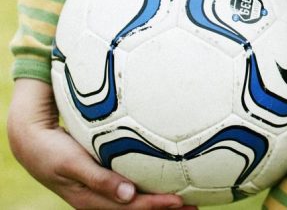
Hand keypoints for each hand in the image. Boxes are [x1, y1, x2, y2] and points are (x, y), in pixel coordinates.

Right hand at [8, 78, 193, 208]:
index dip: (157, 206)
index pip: (132, 208)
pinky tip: (165, 178)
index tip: (181, 200)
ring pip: (135, 200)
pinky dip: (148, 187)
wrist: (31, 142)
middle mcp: (100, 199)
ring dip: (160, 201)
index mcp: (93, 200)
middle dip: (166, 209)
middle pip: (138, 209)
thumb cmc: (52, 150)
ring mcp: (101, 190)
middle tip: (196, 205)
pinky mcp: (103, 179)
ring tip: (188, 196)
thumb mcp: (72, 164)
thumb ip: (99, 178)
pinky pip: (129, 187)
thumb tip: (129, 194)